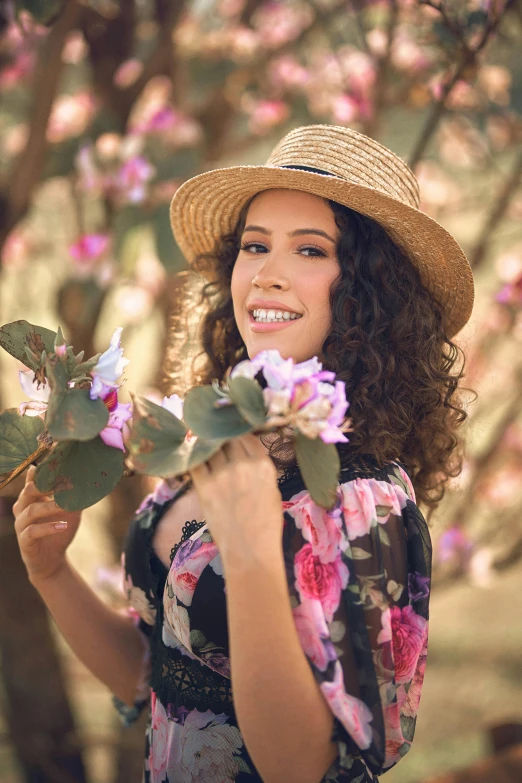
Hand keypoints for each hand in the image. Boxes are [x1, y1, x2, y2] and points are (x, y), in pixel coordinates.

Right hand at [13, 465, 81, 585]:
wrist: (53, 560)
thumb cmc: (60, 529)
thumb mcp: (70, 510)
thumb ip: (75, 495)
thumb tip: (91, 478)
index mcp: (32, 497)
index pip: (34, 478)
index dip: (44, 469)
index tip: (58, 458)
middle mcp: (23, 507)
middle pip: (29, 491)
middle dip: (45, 485)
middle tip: (63, 481)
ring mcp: (21, 524)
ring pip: (31, 510)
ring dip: (49, 506)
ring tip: (65, 504)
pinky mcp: (24, 540)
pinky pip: (33, 532)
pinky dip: (48, 528)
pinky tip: (62, 525)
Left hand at [189, 433, 283, 562]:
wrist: (249, 550)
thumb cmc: (266, 524)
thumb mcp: (273, 490)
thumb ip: (261, 469)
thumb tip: (248, 455)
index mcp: (263, 465)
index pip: (247, 437)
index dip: (239, 435)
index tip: (233, 437)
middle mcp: (242, 464)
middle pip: (228, 439)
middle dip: (223, 440)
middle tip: (218, 443)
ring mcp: (221, 474)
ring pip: (210, 448)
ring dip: (208, 447)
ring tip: (204, 448)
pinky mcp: (204, 486)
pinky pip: (195, 463)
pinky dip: (194, 458)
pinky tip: (193, 457)